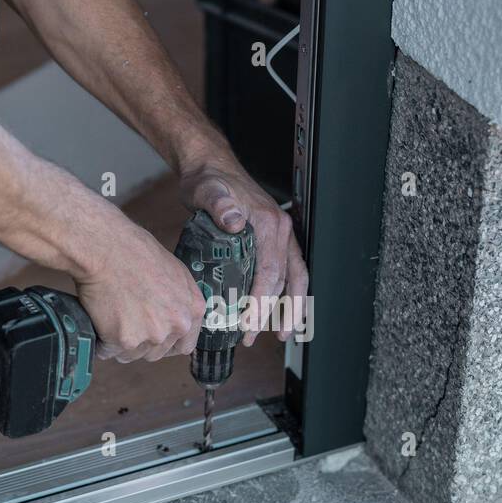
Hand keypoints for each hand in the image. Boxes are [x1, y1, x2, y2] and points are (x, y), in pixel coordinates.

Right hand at [72, 206, 204, 362]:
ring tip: (112, 317)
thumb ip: (180, 301)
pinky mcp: (126, 340)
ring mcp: (152, 335)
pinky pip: (109, 352)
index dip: (166, 343)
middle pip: (157, 353)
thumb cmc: (135, 252)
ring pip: (132, 355)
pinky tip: (99, 320)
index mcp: (192, 310)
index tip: (153, 338)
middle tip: (126, 322)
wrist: (107, 248)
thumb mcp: (174, 273)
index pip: (185, 345)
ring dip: (120, 344)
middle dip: (141, 343)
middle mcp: (176, 325)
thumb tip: (174, 318)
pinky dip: (101, 341)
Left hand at [179, 158, 308, 344]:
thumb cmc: (209, 180)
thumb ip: (219, 204)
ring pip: (293, 278)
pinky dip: (285, 294)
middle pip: (285, 280)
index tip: (248, 322)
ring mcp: (279, 236)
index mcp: (269, 223)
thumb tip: (232, 220)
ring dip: (290, 308)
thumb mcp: (208, 190)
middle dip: (274, 313)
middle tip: (254, 335)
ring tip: (281, 333)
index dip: (261, 301)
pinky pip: (286, 271)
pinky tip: (275, 311)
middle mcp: (280, 231)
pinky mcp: (272, 241)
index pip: (271, 271)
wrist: (210, 167)